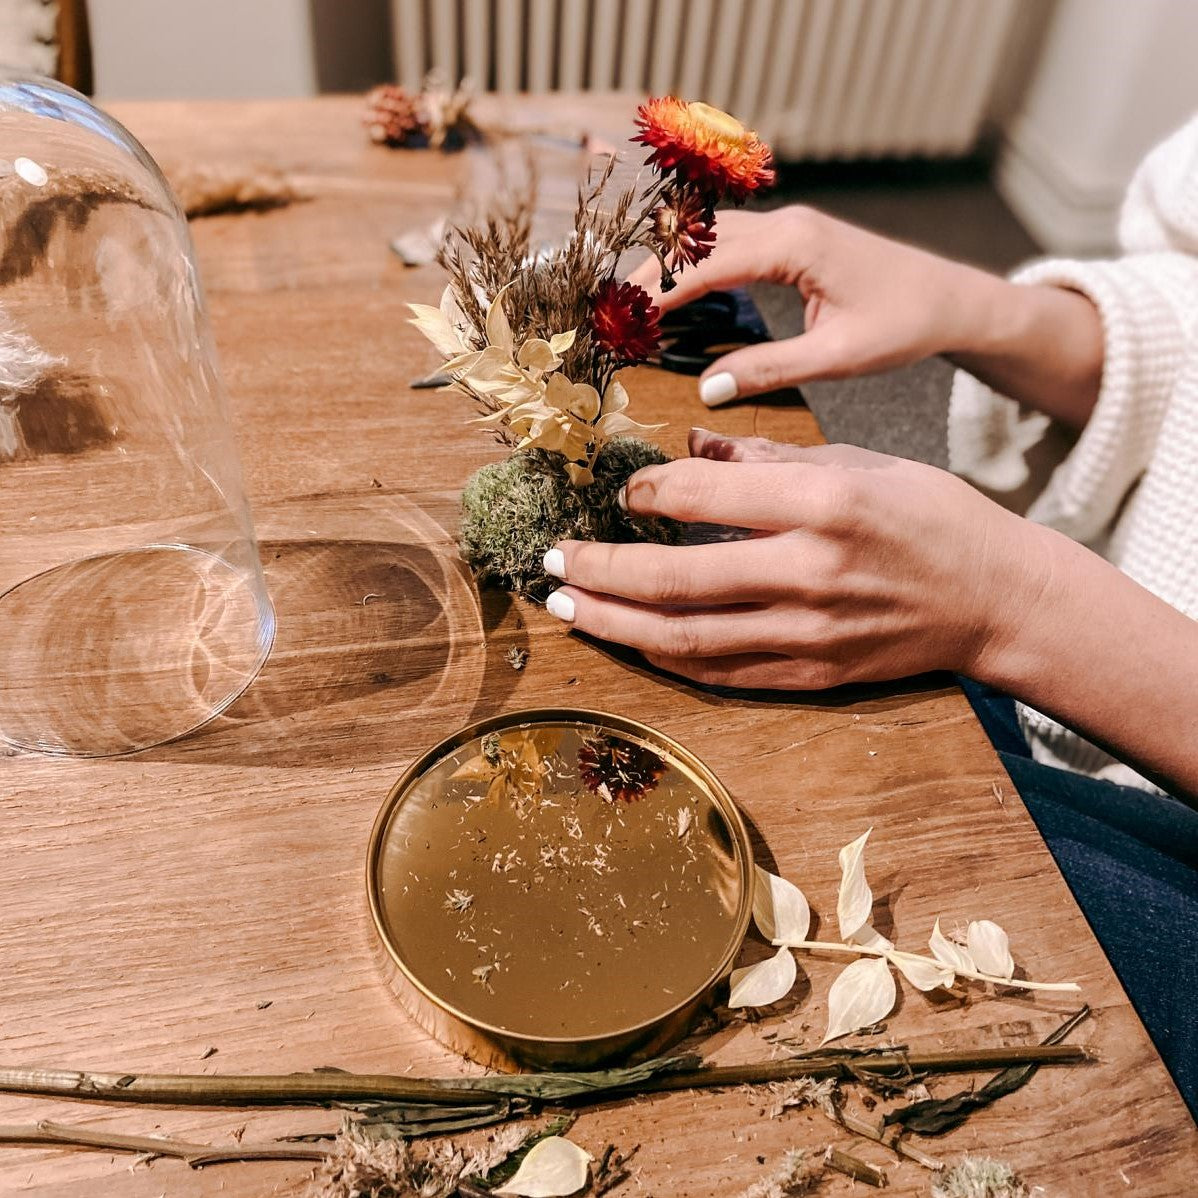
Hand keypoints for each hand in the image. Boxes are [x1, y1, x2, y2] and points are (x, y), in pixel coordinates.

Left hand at [541, 430, 1046, 689]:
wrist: (996, 598)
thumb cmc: (929, 516)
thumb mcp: (856, 461)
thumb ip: (764, 461)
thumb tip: (688, 450)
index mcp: (822, 502)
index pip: (699, 498)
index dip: (642, 495)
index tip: (619, 493)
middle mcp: (809, 572)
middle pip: (675, 580)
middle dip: (599, 572)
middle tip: (550, 563)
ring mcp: (809, 633)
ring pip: (685, 639)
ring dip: (615, 626)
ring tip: (566, 609)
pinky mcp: (813, 674)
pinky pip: (721, 674)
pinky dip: (667, 659)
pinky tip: (629, 643)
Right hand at [628, 206, 1004, 406]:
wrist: (951, 300)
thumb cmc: (904, 325)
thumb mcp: (837, 358)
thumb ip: (769, 370)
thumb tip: (707, 390)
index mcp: (796, 246)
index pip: (707, 264)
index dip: (658, 293)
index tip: (621, 321)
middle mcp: (787, 225)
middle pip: (698, 240)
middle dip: (650, 274)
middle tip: (611, 314)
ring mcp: (790, 226)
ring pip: (710, 236)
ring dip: (669, 265)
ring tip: (630, 305)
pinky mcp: (793, 238)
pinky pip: (729, 243)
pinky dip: (695, 265)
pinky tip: (676, 295)